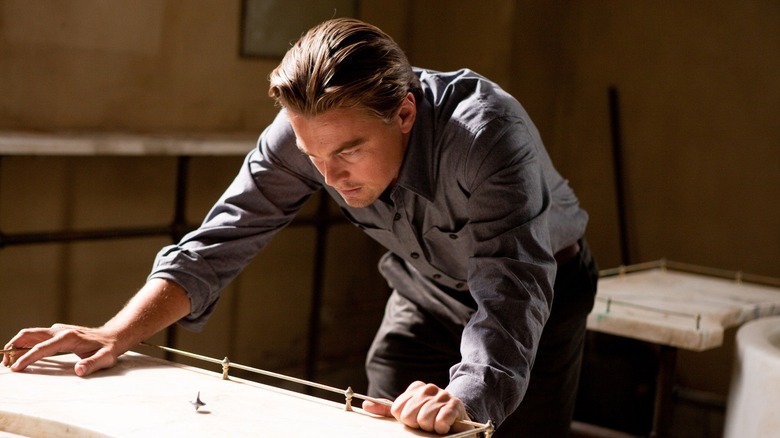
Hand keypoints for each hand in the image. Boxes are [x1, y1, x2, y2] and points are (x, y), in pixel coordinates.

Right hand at [3, 323, 120, 375]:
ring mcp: (58, 330)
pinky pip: (37, 336)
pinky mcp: (58, 332)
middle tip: (4, 363)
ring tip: (8, 360)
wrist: (114, 335)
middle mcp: (60, 331)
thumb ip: (92, 364)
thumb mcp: (105, 358)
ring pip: (31, 334)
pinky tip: (22, 355)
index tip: (15, 368)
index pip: (42, 348)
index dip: (27, 358)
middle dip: (13, 347)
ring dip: (17, 344)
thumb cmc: (109, 348)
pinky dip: (25, 344)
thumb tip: (79, 371)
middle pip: (30, 335)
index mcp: (68, 337)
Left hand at [362, 381, 472, 434]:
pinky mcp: (455, 405)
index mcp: (416, 388)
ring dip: (430, 428)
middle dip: (417, 424)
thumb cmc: (429, 416)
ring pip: (424, 419)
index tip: (414, 419)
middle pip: (409, 415)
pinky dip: (441, 428)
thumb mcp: (408, 412)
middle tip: (425, 424)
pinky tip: (444, 426)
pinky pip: (441, 421)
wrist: (457, 417)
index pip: (397, 409)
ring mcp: (442, 395)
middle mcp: (428, 388)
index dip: (405, 419)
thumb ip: (386, 410)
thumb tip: (365, 405)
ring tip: (435, 425)